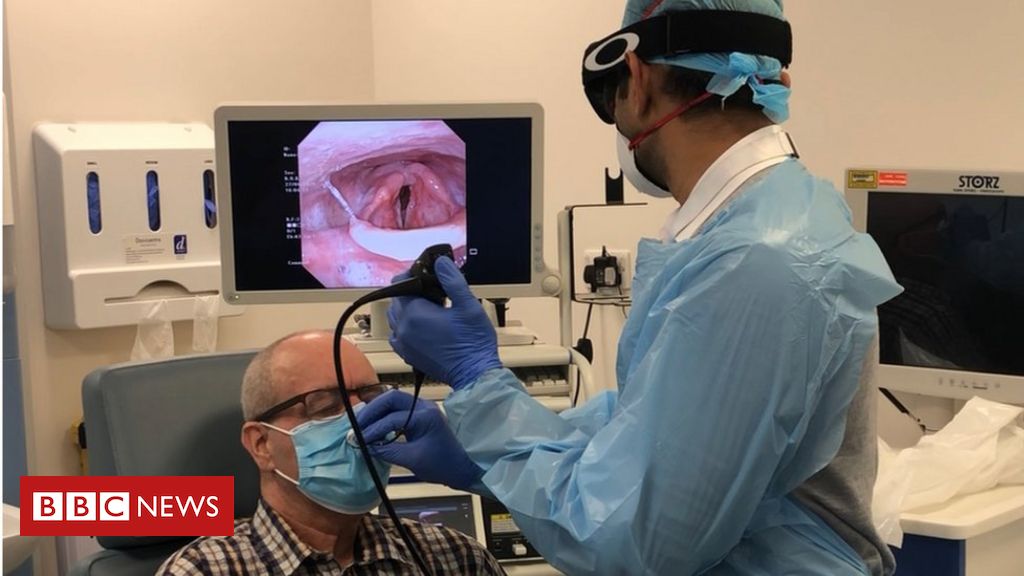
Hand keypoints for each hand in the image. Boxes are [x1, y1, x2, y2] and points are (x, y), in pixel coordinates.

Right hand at [356, 390, 482, 489]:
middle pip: (391, 398)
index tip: (359, 440)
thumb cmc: (442, 466)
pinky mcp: (421, 415)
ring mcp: (423, 408)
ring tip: (362, 427)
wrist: (462, 469)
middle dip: (372, 411)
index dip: (374, 429)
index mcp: (426, 416)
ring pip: (393, 401)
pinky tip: (376, 428)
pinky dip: (384, 416)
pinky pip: (398, 409)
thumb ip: (387, 451)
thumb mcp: (412, 460)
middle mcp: (424, 406)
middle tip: (357, 426)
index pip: (393, 418)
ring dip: (377, 412)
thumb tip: (365, 447)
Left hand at [388, 256, 501, 390]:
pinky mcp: (407, 355)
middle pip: (396, 300)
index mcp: (415, 314)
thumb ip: (452, 281)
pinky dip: (403, 325)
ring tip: (428, 306)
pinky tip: (420, 324)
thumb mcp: (469, 306)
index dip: (412, 273)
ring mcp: (403, 344)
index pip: (401, 284)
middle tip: (432, 289)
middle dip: (410, 290)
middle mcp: (403, 328)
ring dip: (405, 307)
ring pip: (394, 317)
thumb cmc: (474, 341)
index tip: (427, 272)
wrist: (474, 375)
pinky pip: (396, 333)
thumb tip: (440, 262)